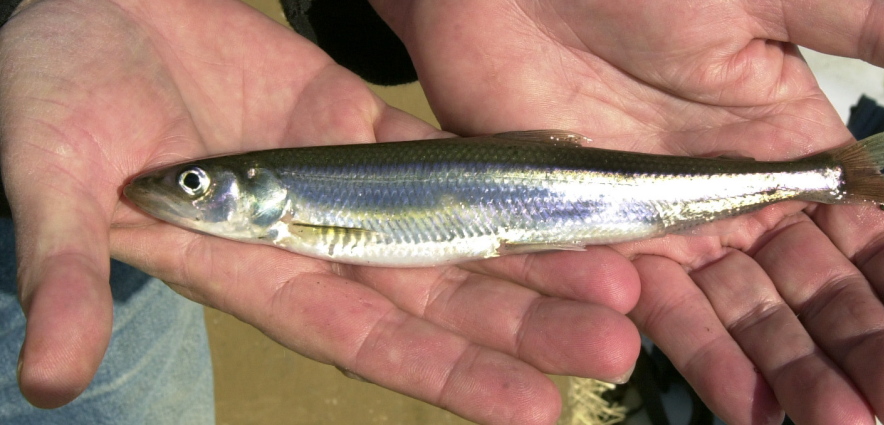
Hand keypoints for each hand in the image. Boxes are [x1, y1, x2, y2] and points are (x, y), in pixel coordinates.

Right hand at [0, 0, 639, 422]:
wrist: (88, 11)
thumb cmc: (51, 97)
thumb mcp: (50, 182)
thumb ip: (64, 271)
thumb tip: (43, 378)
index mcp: (255, 277)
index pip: (366, 344)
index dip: (447, 379)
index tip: (533, 411)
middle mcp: (317, 246)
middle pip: (438, 302)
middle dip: (524, 329)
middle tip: (620, 348)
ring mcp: (348, 188)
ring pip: (458, 235)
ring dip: (535, 261)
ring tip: (623, 285)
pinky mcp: (363, 129)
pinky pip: (447, 159)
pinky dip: (507, 179)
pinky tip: (570, 197)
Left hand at [371, 0, 883, 423]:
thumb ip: (861, 20)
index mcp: (785, 140)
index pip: (862, 227)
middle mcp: (736, 197)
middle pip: (810, 289)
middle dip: (859, 345)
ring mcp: (672, 228)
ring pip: (745, 314)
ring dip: (794, 370)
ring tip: (838, 423)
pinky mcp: (607, 248)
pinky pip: (664, 312)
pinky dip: (707, 359)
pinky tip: (750, 407)